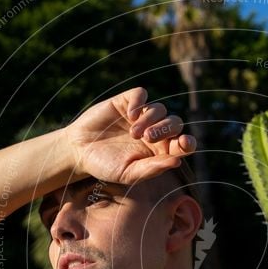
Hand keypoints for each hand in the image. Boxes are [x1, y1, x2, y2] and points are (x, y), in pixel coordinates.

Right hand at [64, 87, 195, 183]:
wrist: (79, 151)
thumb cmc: (106, 166)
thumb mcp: (129, 174)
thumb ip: (152, 168)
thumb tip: (177, 161)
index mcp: (160, 151)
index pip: (183, 143)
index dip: (188, 142)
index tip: (183, 143)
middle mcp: (154, 131)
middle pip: (175, 123)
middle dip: (165, 129)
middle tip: (148, 138)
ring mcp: (141, 115)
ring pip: (160, 109)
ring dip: (150, 119)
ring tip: (133, 133)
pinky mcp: (126, 102)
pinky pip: (142, 94)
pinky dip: (139, 102)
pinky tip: (129, 115)